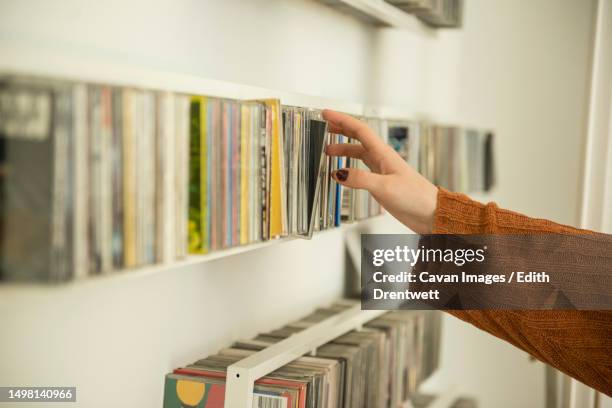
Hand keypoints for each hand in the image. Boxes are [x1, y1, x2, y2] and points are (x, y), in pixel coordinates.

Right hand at [323, 109, 437, 233]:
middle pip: (358, 138)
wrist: (430, 213)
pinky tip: (342, 174)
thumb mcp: (385, 187)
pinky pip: (360, 169)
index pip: (359, 130)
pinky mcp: (381, 183)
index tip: (326, 114)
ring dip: (343, 149)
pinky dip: (348, 168)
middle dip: (341, 130)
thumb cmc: (415, 197)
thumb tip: (338, 174)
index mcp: (383, 154)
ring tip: (327, 151)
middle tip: (324, 126)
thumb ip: (360, 179)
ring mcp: (381, 170)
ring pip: (358, 153)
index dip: (342, 120)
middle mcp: (382, 159)